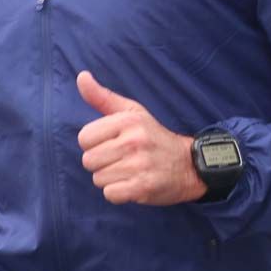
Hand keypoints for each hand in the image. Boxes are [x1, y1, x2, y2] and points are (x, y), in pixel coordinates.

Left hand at [76, 71, 205, 205]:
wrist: (189, 164)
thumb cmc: (154, 137)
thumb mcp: (132, 112)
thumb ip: (103, 97)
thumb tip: (81, 76)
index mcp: (129, 120)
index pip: (84, 137)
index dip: (96, 143)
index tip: (114, 143)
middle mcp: (134, 140)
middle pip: (88, 160)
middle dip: (102, 163)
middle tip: (124, 159)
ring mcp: (139, 164)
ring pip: (98, 179)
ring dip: (111, 179)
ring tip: (131, 171)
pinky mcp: (143, 187)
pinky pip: (110, 194)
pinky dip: (119, 193)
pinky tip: (134, 184)